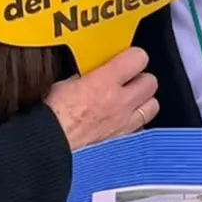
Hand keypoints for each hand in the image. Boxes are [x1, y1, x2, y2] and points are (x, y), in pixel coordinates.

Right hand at [43, 47, 158, 150]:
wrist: (48, 145)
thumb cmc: (51, 116)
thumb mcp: (64, 83)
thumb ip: (86, 75)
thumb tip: (94, 70)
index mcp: (105, 82)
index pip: (138, 58)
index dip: (134, 56)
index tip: (128, 58)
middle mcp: (120, 102)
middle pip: (151, 82)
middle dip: (141, 78)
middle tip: (130, 79)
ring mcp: (124, 124)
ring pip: (152, 106)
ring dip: (143, 101)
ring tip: (131, 100)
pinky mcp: (121, 141)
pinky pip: (141, 129)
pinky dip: (136, 123)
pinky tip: (124, 121)